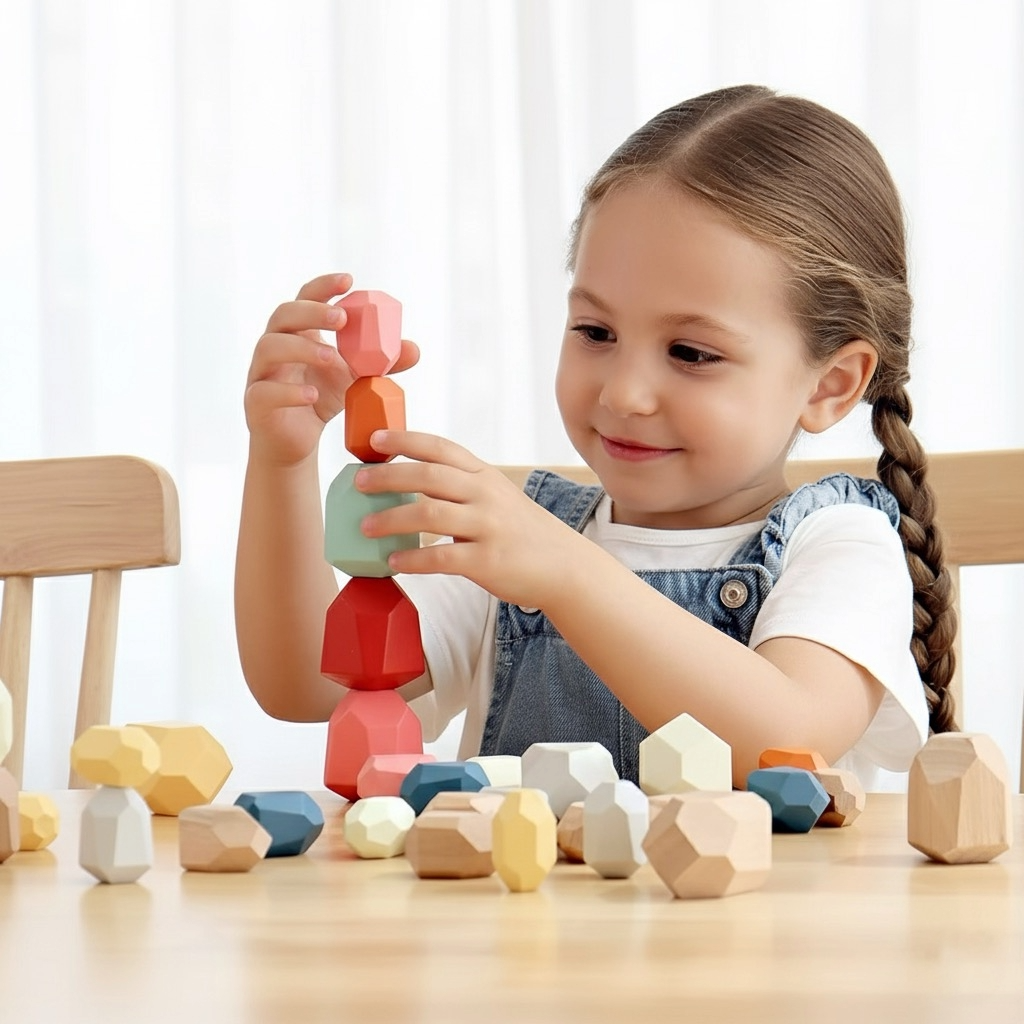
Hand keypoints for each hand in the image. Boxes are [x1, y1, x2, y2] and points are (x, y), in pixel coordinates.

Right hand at [244, 273, 419, 466]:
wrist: (295, 443)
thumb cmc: (321, 400)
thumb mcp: (356, 379)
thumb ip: (381, 364)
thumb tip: (413, 348)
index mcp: (298, 333)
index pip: (305, 298)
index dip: (323, 287)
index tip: (349, 280)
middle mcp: (275, 346)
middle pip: (283, 315)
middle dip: (312, 312)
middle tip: (342, 319)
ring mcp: (261, 373)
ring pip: (269, 347)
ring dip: (302, 348)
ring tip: (332, 357)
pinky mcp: (256, 402)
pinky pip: (265, 391)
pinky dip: (290, 392)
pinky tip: (313, 395)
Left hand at [355, 430, 588, 609]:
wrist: (563, 566)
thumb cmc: (520, 531)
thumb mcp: (495, 495)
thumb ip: (459, 487)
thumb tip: (406, 485)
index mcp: (483, 475)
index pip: (440, 448)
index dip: (405, 440)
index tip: (374, 440)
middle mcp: (485, 494)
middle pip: (429, 476)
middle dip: (388, 476)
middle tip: (358, 482)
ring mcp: (487, 526)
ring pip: (429, 513)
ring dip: (391, 519)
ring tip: (365, 528)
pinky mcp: (488, 560)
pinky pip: (442, 558)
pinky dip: (413, 559)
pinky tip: (394, 561)